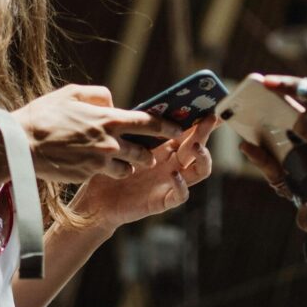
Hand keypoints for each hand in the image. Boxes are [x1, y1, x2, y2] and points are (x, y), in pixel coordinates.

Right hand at [13, 84, 180, 181]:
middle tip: (152, 152)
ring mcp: (100, 161)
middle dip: (151, 152)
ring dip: (130, 165)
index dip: (167, 127)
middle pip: (144, 151)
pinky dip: (110, 172)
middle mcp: (109, 141)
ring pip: (129, 167)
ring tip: (125, 161)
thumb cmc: (44, 115)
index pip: (148, 123)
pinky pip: (109, 175)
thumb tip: (113, 102)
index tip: (179, 129)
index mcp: (108, 118)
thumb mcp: (72, 93)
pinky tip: (102, 167)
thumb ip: (99, 95)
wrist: (20, 144)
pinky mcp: (89, 175)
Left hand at [73, 116, 217, 231]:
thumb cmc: (108, 169)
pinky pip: (181, 195)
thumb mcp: (123, 144)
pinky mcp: (163, 201)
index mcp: (165, 149)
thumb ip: (139, 129)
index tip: (208, 107)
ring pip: (200, 171)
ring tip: (196, 146)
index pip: (188, 132)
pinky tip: (174, 175)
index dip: (199, 121)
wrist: (95, 200)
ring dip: (203, 158)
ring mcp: (171, 183)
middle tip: (211, 118)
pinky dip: (181, 185)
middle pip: (197, 147)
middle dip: (205, 132)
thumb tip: (152, 105)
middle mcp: (172, 164)